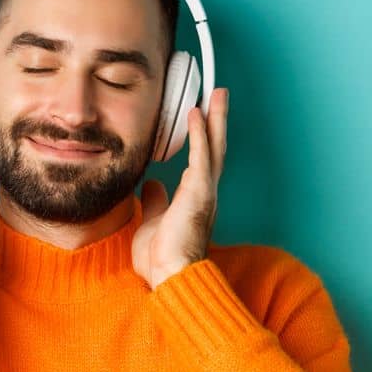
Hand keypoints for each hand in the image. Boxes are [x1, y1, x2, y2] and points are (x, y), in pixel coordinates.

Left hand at [133, 87, 228, 289]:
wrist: (170, 278)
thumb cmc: (162, 258)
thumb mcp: (154, 221)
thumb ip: (157, 201)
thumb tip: (153, 185)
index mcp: (194, 198)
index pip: (201, 160)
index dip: (203, 136)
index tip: (201, 114)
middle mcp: (204, 192)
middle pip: (214, 147)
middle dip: (217, 119)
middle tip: (219, 93)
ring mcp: (205, 192)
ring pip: (213, 147)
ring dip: (215, 119)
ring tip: (216, 94)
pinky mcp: (199, 194)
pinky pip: (201, 157)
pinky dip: (200, 134)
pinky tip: (197, 114)